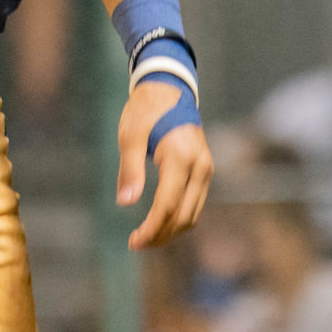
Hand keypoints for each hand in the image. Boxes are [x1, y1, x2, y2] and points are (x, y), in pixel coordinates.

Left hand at [114, 82, 211, 249]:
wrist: (168, 88)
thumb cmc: (145, 110)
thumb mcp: (130, 136)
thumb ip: (130, 169)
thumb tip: (125, 202)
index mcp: (181, 157)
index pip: (168, 205)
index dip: (152, 229)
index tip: (134, 242)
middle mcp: (200, 166)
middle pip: (183, 215)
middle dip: (161, 235)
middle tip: (136, 244)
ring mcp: (206, 168)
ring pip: (193, 213)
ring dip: (171, 230)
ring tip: (146, 237)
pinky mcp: (205, 168)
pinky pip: (195, 202)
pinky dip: (179, 216)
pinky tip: (160, 221)